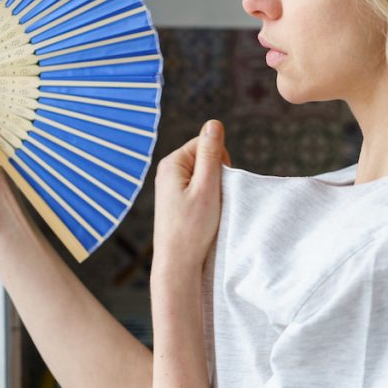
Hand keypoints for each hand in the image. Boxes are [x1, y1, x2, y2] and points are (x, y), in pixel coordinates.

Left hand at [152, 119, 230, 276]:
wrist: (178, 264)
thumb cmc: (192, 228)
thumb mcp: (207, 188)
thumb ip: (211, 154)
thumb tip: (214, 123)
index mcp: (172, 163)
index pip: (206, 142)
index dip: (220, 161)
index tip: (217, 185)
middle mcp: (168, 171)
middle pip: (205, 157)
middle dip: (217, 175)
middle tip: (213, 200)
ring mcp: (171, 186)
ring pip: (204, 174)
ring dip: (213, 188)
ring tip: (207, 210)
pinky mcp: (175, 199)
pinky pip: (199, 188)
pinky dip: (207, 198)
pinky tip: (203, 215)